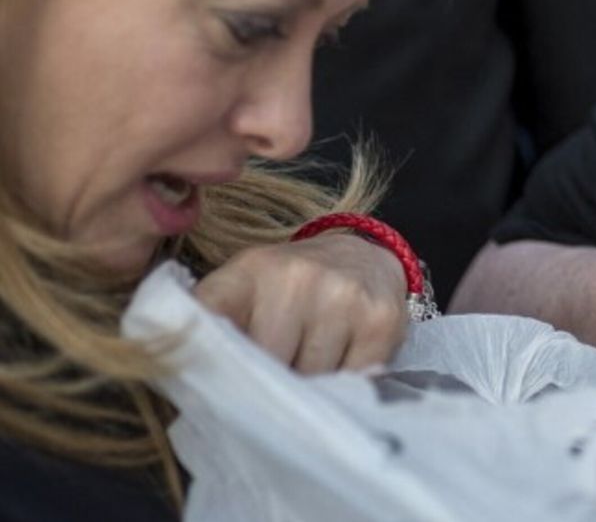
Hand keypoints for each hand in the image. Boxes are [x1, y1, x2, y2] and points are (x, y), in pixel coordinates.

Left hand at [194, 232, 407, 372]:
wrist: (364, 257)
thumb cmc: (290, 287)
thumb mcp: (244, 289)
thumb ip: (209, 325)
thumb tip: (167, 373)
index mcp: (249, 270)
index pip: (207, 323)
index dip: (201, 362)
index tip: (200, 385)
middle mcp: (297, 276)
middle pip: (264, 365)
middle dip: (265, 382)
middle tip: (270, 378)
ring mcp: (342, 296)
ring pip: (309, 378)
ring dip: (307, 385)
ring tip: (309, 364)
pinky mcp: (380, 319)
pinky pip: (351, 380)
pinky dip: (344, 383)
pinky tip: (342, 360)